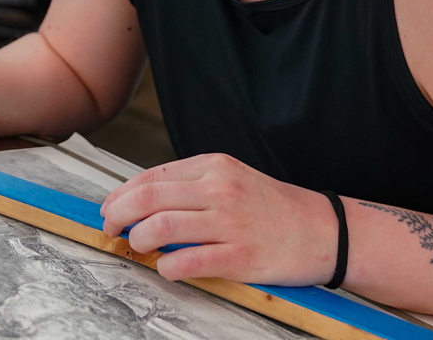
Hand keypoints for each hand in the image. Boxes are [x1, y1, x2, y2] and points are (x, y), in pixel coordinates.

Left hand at [99, 153, 338, 285]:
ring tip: (138, 246)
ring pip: (161, 228)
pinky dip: (167, 267)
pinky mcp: (239, 257)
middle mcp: (220, 189)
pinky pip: (187, 262)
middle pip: (148, 199)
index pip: (152, 176)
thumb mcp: (233, 178)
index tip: (109, 207)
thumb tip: (143, 198)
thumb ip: (192, 184)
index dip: (121, 194)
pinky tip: (167, 267)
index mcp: (215, 166)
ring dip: (138, 240)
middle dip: (118, 215)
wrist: (323, 230)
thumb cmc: (273, 207)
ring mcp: (229, 223)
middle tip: (110, 228)